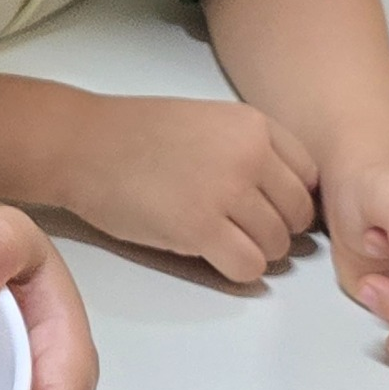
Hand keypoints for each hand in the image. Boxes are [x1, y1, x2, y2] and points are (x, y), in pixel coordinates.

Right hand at [64, 93, 317, 283]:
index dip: (288, 198)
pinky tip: (209, 253)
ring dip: (253, 251)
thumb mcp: (208, 121)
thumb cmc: (134, 136)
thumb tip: (285, 196)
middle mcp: (248, 154)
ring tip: (218, 238)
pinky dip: (235, 269)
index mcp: (253, 125)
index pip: (308, 177)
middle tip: (238, 228)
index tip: (264, 206)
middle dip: (273, 230)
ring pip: (276, 246)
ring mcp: (225, 191)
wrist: (80, 144)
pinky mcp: (200, 228)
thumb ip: (250, 148)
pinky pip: (248, 267)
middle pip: (297, 216)